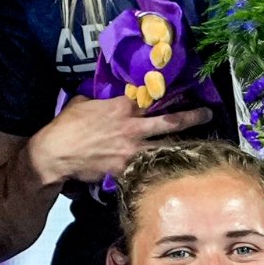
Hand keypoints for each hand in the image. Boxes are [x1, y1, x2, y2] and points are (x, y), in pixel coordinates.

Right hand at [25, 91, 212, 192]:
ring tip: (200, 147)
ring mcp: (131, 150)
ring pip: (165, 148)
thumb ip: (100, 100)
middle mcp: (133, 127)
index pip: (151, 98)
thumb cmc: (66, 125)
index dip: (167, 95)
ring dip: (184, 147)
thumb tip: (105, 99)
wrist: (56, 153)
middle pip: (170, 122)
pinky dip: (159, 171)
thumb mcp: (82, 103)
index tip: (182, 91)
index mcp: (123, 107)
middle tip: (208, 113)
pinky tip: (174, 173)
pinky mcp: (124, 169)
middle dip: (191, 117)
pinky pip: (147, 170)